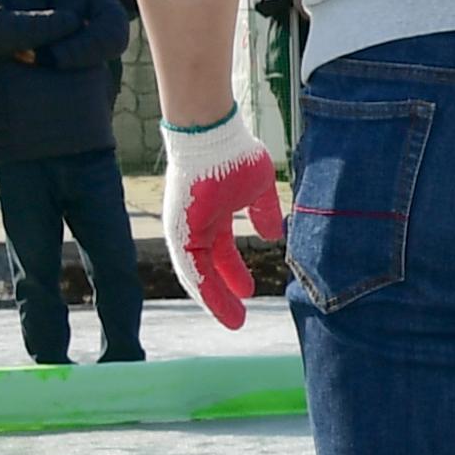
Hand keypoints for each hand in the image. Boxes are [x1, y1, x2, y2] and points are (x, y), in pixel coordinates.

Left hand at [162, 106, 284, 331]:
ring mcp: (184, 230)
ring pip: (197, 273)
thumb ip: (263, 214)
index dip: (232, 274)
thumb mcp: (257, 190)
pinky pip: (190, 266)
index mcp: (211, 218)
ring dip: (214, 298)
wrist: (212, 135)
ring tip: (233, 320)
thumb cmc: (234, 154)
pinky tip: (217, 302)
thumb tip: (274, 235)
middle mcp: (194, 227)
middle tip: (239, 316)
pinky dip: (203, 286)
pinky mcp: (180, 230)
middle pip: (207, 268)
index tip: (248, 293)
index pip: (219, 254)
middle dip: (223, 293)